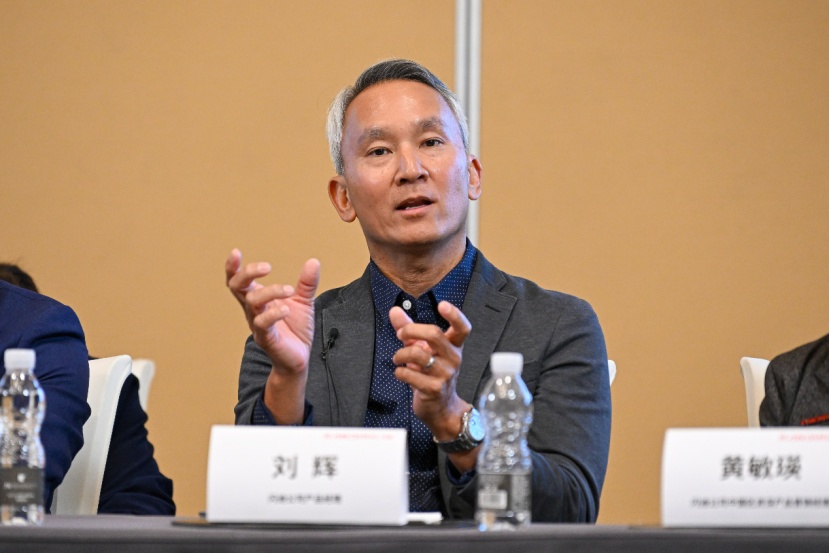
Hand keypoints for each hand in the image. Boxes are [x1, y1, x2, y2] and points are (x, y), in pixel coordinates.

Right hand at [225, 249, 319, 376]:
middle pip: (237, 287)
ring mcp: (257, 324)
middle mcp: (253, 310)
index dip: (233, 267)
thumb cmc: (295, 329)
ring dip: (270, 291)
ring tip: (290, 290)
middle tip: (267, 267)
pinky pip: (262, 324)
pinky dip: (273, 313)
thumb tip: (313, 262)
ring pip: (252, 302)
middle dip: (247, 273)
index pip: (237, 281)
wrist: (299, 357)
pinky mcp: (266, 338)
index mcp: (259, 299)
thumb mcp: (304, 301)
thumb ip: (306, 283)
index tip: (236, 252)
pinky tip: (286, 309)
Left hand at [389, 301, 471, 440]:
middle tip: (400, 334)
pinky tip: (401, 373)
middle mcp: (453, 358)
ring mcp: (445, 374)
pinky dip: (399, 371)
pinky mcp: (433, 389)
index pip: (462, 328)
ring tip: (398, 358)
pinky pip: (409, 373)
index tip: (442, 305)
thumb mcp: (422, 348)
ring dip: (401, 354)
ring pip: (418, 354)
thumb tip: (394, 310)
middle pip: (435, 334)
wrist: (440, 407)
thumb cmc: (432, 373)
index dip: (454, 315)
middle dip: (411, 330)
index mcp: (453, 346)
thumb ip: (409, 329)